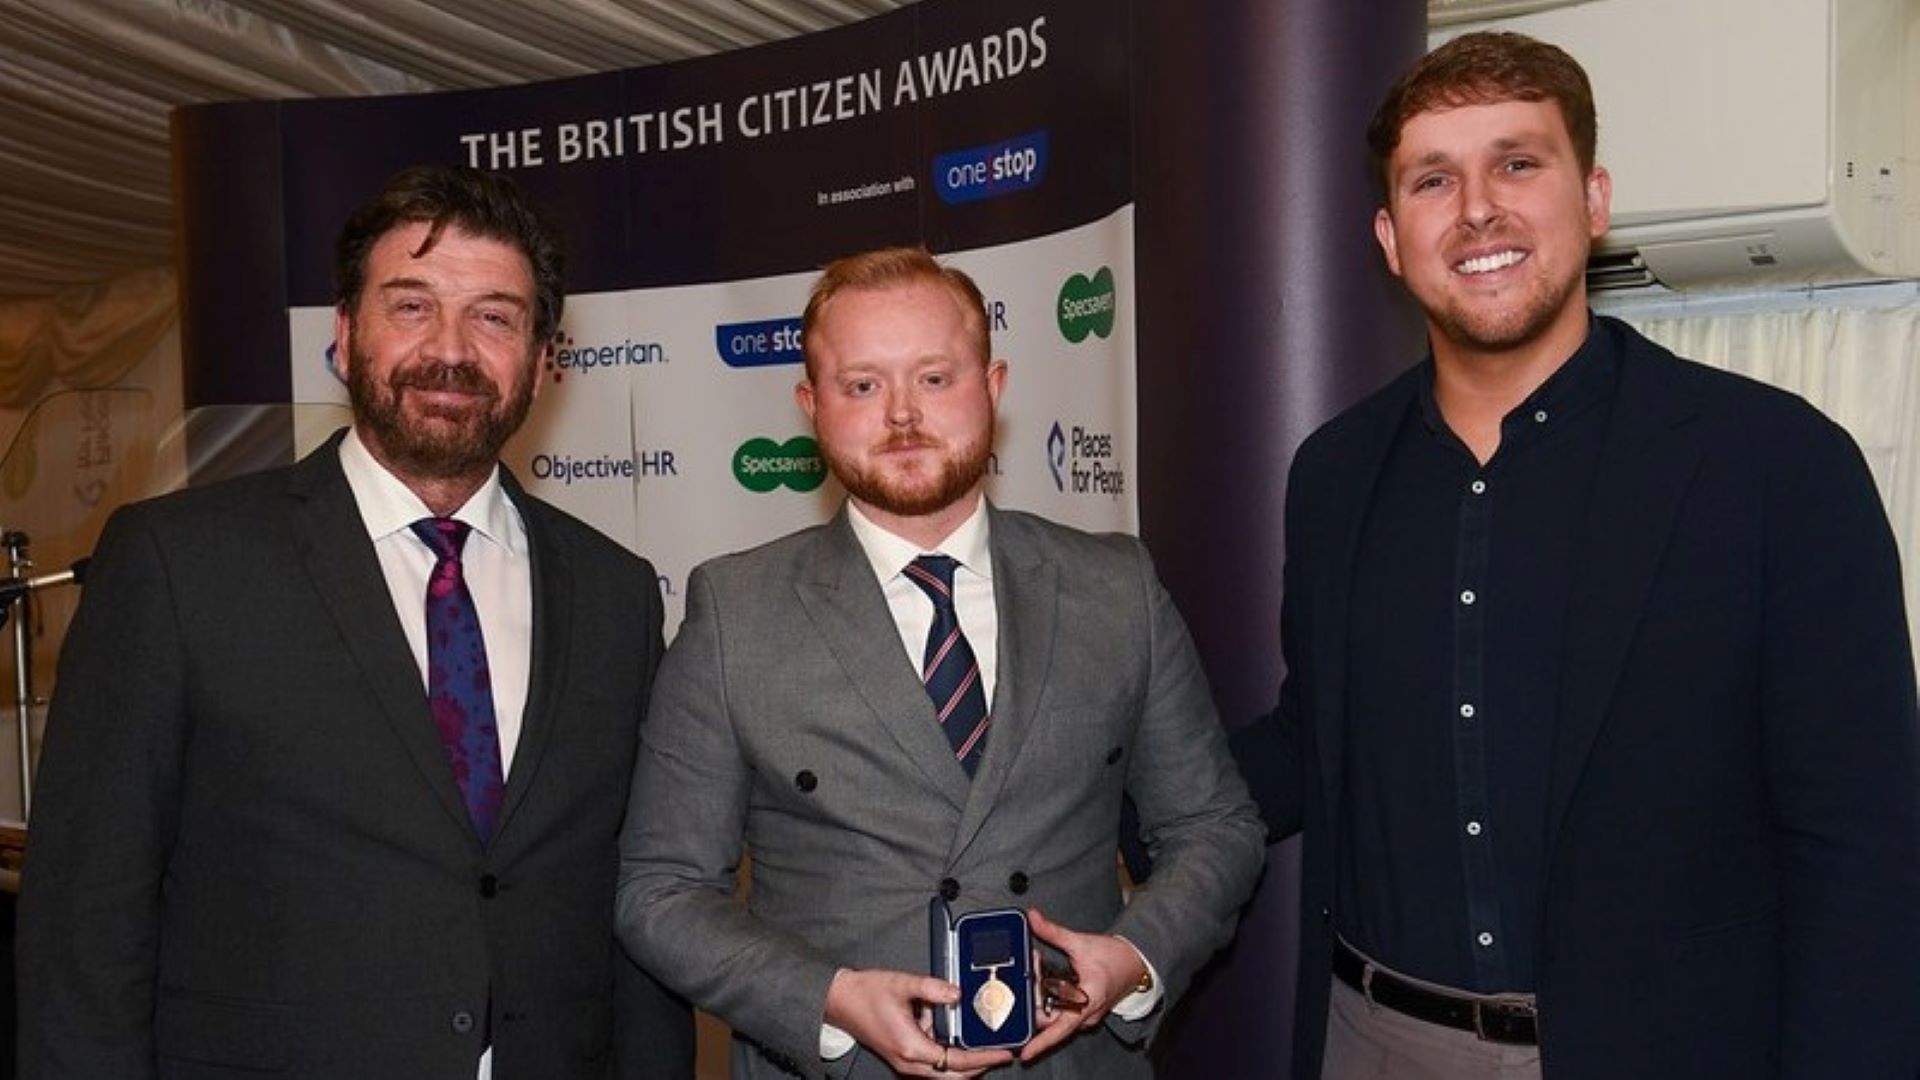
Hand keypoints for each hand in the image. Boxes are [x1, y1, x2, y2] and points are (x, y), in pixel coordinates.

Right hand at [823, 968, 1013, 1076]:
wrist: (839, 1001)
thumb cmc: (865, 993)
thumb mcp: (902, 983)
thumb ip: (933, 988)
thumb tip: (958, 994)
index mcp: (911, 1047)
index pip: (956, 1062)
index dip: (984, 1059)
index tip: (1004, 1054)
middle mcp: (909, 1062)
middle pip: (954, 1076)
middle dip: (980, 1067)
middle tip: (1002, 1054)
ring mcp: (905, 1063)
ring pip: (944, 1073)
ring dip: (965, 1063)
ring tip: (986, 1047)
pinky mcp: (903, 1057)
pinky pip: (933, 1064)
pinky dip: (950, 1057)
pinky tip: (958, 1038)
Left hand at [1019, 908, 1149, 1062]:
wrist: (1136, 961)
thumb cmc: (1114, 957)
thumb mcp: (1080, 942)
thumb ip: (1053, 932)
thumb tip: (1033, 918)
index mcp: (1087, 1001)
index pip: (1059, 1029)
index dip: (1040, 1043)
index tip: (1024, 1052)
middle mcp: (1086, 1015)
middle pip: (1050, 1019)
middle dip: (1034, 1001)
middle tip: (1028, 976)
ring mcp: (1085, 1016)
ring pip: (1055, 1015)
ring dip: (1042, 997)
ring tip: (1037, 972)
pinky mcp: (1084, 1013)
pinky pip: (1062, 1011)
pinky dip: (1051, 997)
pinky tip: (1045, 980)